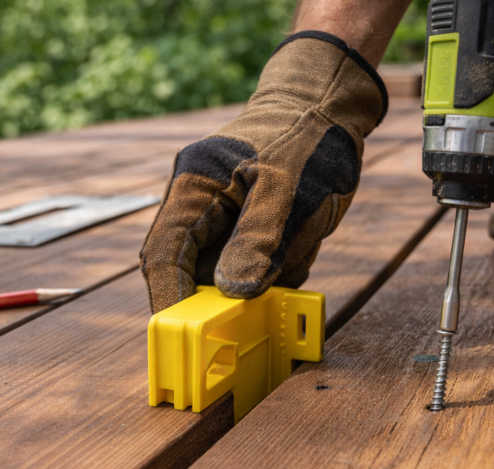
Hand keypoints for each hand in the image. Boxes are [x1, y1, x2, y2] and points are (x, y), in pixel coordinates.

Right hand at [140, 32, 386, 312]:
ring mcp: (221, 219)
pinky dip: (280, 267)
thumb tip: (234, 291)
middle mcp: (198, 205)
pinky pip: (255, 266)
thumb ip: (260, 240)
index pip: (165, 253)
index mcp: (194, 187)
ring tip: (297, 246)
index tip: (183, 335)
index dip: (168, 297)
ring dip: (261, 277)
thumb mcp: (289, 191)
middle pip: (190, 269)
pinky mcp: (245, 230)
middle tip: (248, 315)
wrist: (328, 108)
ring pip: (227, 273)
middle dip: (221, 295)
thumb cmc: (307, 140)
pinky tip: (304, 240)